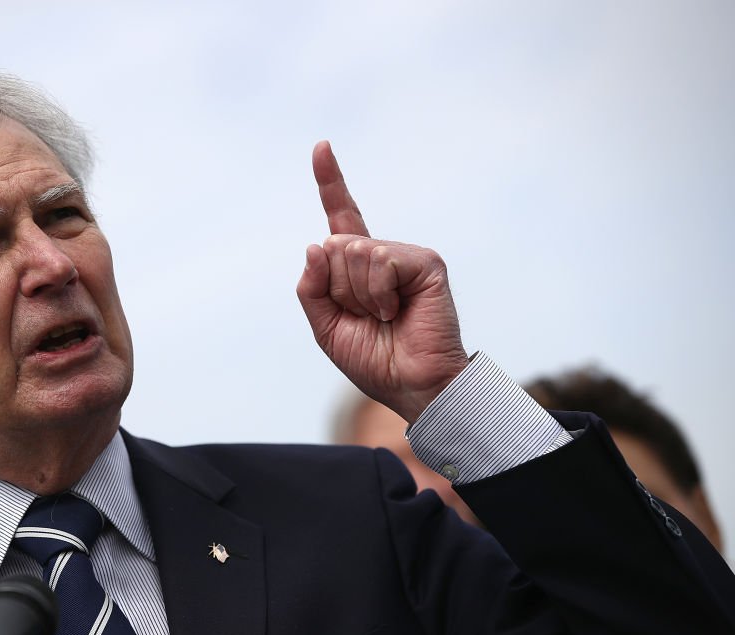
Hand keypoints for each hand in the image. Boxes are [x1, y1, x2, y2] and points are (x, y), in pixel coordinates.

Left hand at [296, 141, 469, 422]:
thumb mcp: (326, 326)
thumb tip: (318, 243)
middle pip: (332, 246)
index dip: (330, 181)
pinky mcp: (424, 261)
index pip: (341, 217)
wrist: (411, 385)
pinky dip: (378, 293)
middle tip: (368, 317)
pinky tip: (397, 311)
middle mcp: (380, 255)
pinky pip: (379, 261)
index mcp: (357, 267)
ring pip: (352, 253)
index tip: (321, 147)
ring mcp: (403, 255)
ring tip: (385, 316)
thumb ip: (312, 288)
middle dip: (338, 290)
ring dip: (358, 295)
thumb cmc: (374, 359)